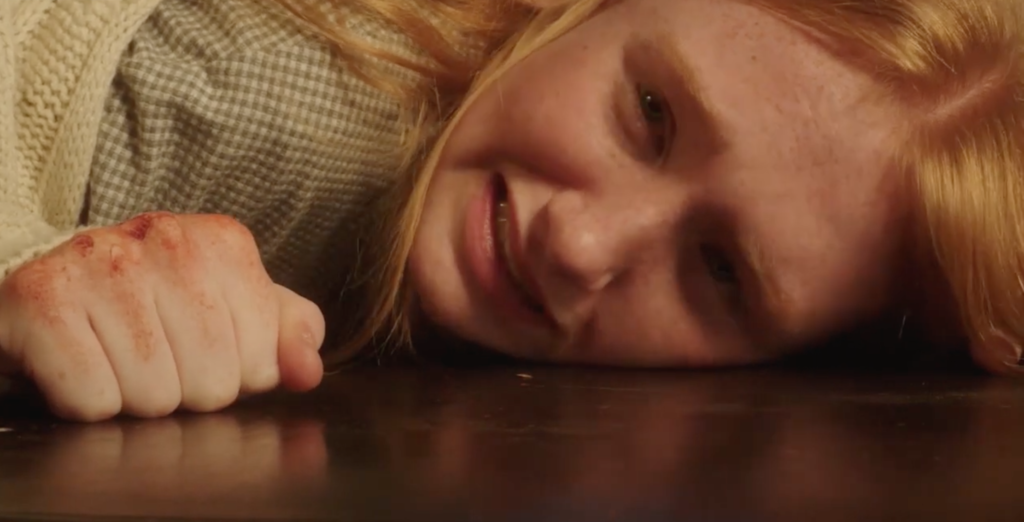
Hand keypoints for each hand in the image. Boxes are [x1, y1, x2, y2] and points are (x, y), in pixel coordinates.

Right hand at [0, 212, 324, 420]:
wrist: (50, 284)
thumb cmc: (152, 301)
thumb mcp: (230, 306)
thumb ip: (284, 334)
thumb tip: (307, 371)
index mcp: (222, 242)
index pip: (262, 357)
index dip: (236, 373)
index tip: (202, 348)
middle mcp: (165, 239)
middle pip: (213, 381)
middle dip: (186, 389)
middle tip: (157, 357)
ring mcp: (101, 264)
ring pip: (155, 395)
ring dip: (137, 397)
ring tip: (118, 358)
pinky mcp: (42, 300)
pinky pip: (94, 399)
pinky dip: (88, 402)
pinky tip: (83, 364)